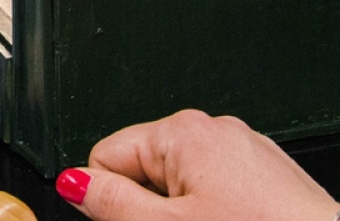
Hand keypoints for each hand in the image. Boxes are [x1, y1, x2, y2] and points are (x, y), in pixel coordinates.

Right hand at [62, 110, 339, 220]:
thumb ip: (113, 203)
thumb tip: (72, 181)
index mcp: (181, 131)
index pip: (105, 158)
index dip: (114, 202)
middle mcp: (213, 128)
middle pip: (145, 170)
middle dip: (154, 208)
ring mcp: (244, 149)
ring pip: (184, 184)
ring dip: (187, 213)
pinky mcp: (267, 173)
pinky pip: (220, 189)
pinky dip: (220, 213)